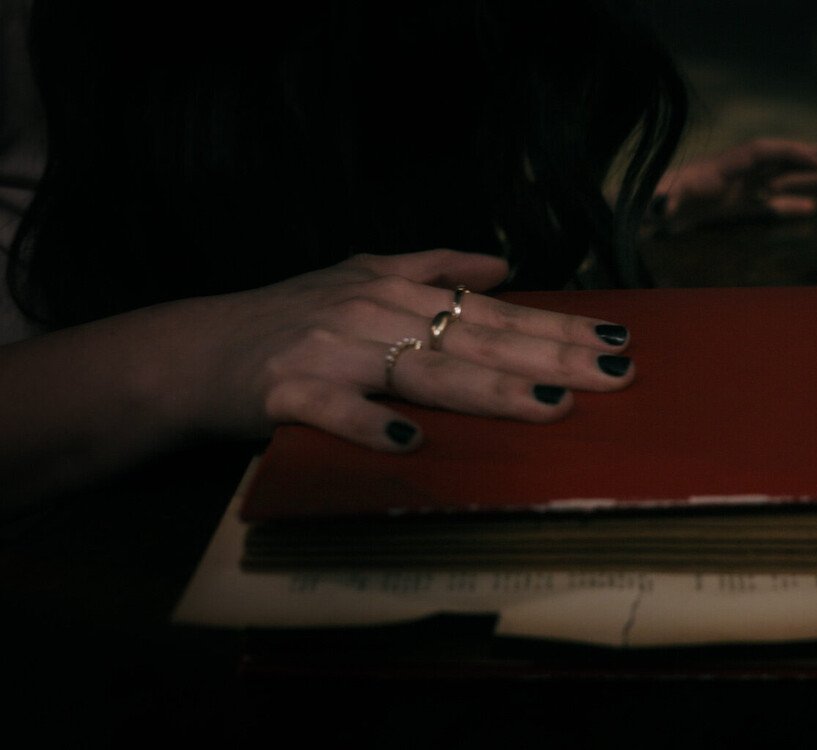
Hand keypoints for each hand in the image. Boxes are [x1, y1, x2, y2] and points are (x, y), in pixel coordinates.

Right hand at [1, 248, 635, 503]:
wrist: (192, 352)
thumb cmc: (286, 318)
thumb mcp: (358, 275)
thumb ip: (432, 267)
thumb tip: (502, 266)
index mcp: (396, 291)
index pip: (495, 313)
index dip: (557, 327)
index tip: (616, 341)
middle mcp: (372, 312)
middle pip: (477, 338)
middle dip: (550, 356)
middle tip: (612, 375)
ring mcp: (331, 351)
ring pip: (423, 370)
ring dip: (488, 387)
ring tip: (548, 405)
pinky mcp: (286, 391)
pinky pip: (334, 410)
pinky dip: (369, 425)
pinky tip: (410, 444)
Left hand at [652, 138, 816, 232]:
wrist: (640, 210)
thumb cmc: (650, 203)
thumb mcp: (657, 200)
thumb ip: (664, 201)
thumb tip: (665, 206)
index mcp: (723, 166)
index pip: (764, 151)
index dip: (792, 154)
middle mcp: (740, 173)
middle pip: (789, 159)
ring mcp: (744, 189)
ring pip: (791, 181)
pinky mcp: (740, 206)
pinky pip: (775, 204)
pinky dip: (796, 205)